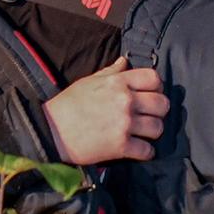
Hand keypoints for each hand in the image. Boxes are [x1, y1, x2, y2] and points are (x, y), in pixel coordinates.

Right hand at [42, 56, 169, 163]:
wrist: (51, 131)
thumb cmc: (68, 105)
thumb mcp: (89, 82)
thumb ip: (111, 72)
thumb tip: (124, 61)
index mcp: (118, 83)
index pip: (154, 78)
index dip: (157, 87)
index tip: (151, 94)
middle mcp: (125, 101)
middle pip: (162, 104)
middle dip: (158, 111)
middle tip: (149, 116)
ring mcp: (124, 124)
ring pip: (157, 128)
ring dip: (152, 132)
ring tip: (143, 133)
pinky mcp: (120, 146)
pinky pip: (147, 151)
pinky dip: (145, 152)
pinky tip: (138, 150)